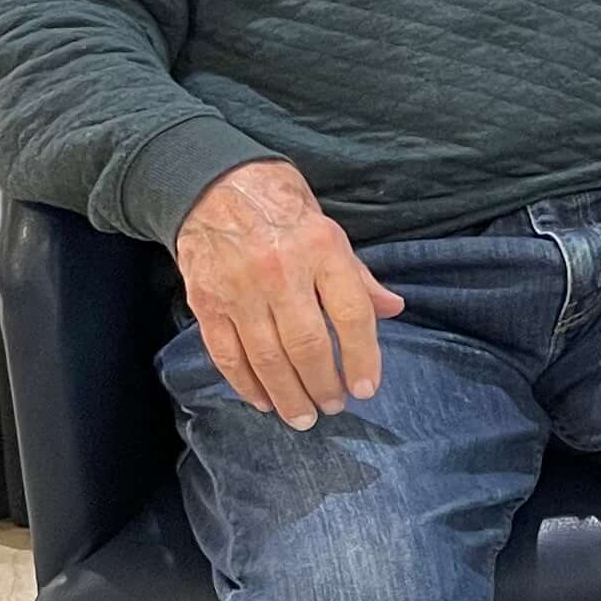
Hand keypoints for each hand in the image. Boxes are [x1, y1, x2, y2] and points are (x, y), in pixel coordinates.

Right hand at [174, 159, 401, 428]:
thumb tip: (393, 309)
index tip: (366, 388)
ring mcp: (240, 289)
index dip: (362, 357)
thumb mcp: (330, 230)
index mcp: (321, 249)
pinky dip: (246, 384)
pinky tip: (263, 400)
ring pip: (267, 357)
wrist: (213, 184)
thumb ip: (358, 276)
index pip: (351, 314)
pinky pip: (227, 354)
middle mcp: (281, 272)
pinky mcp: (207, 302)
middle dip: (323, 384)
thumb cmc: (282, 207)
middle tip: (333, 406)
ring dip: (287, 394)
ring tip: (303, 416)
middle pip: (307, 344)